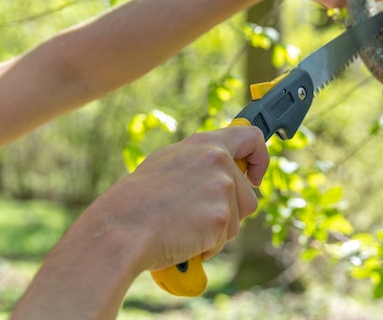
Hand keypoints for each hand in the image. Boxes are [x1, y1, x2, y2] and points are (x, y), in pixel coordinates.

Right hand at [88, 126, 268, 270]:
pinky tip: (183, 239)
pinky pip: (224, 239)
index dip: (260, 158)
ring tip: (184, 227)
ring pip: (238, 220)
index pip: (251, 137)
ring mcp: (221, 188)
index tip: (254, 177)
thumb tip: (224, 167)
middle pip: (248, 196)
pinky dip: (207, 246)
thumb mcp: (169, 164)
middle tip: (196, 218)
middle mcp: (218, 160)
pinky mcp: (221, 217)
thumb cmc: (139, 200)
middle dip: (230, 213)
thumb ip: (200, 162)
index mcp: (205, 144)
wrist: (122, 227)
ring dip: (217, 231)